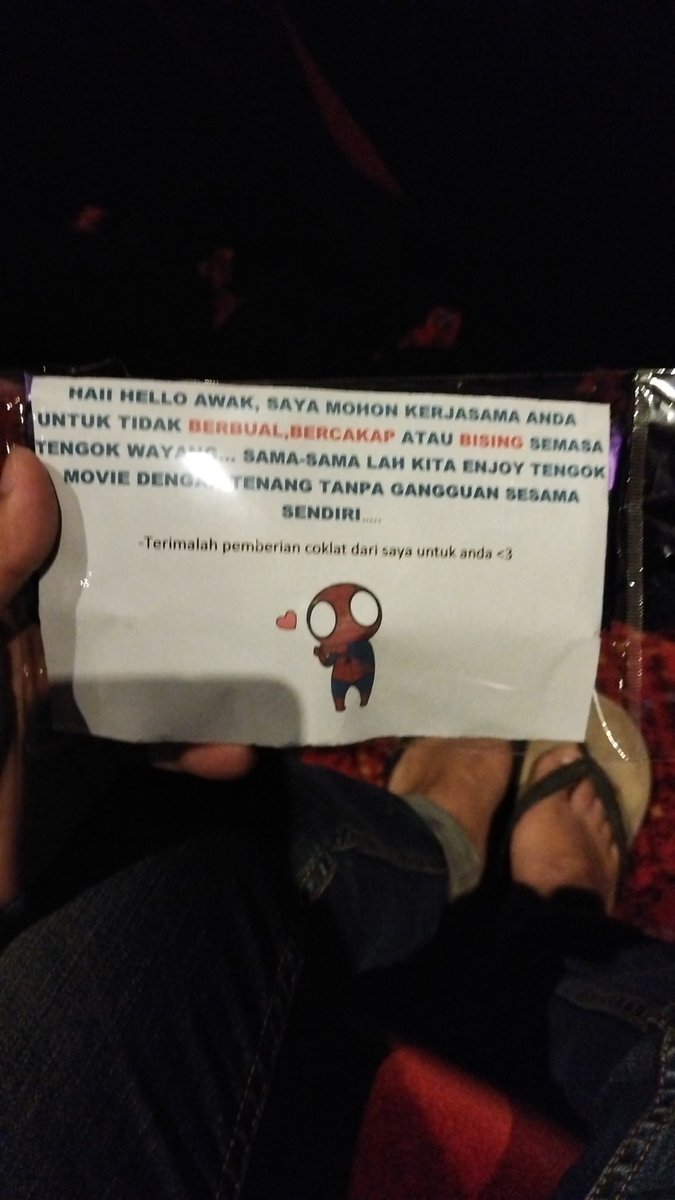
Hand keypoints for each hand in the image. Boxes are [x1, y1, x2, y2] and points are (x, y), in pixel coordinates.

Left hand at [0, 447, 253, 901]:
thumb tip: (27, 467)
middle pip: (97, 570)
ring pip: (138, 649)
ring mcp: (52, 692)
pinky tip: (234, 753)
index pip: (27, 514)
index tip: (134, 433)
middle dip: (164, 552)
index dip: (64, 468)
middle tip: (239, 519)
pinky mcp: (82, 752)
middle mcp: (20, 630)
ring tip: (265, 644)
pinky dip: (190, 744)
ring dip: (198, 655)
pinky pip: (148, 733)